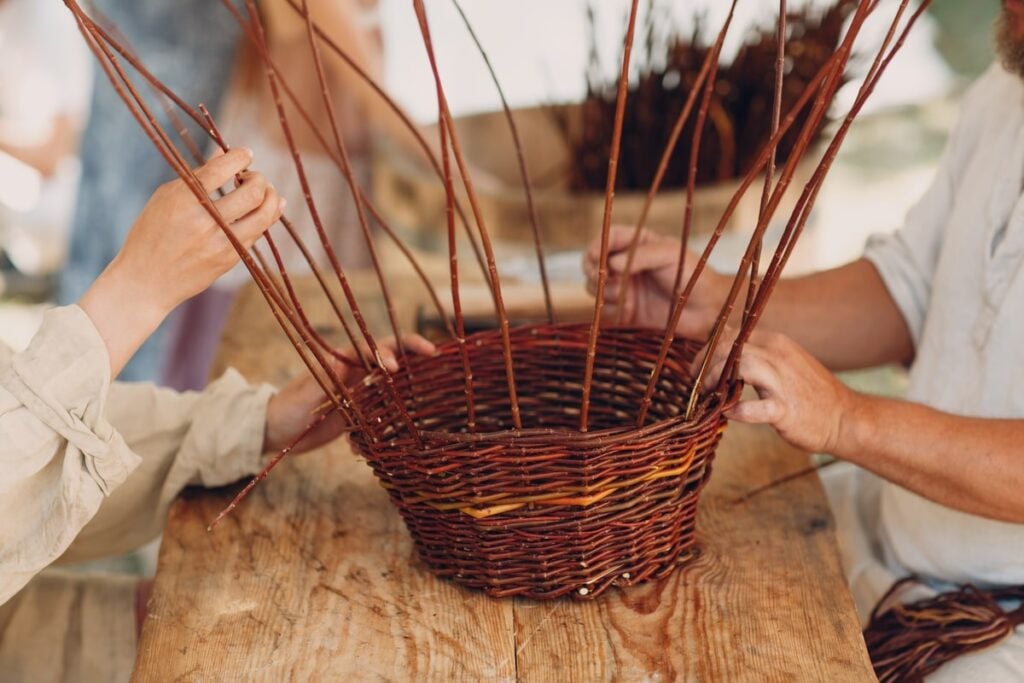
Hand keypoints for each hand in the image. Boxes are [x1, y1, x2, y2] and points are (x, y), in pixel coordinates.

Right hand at [80, 148, 284, 374]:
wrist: (146, 281)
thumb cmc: (152, 234)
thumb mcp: (165, 199)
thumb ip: (197, 177)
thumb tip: (224, 153)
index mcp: (183, 200)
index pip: (221, 169)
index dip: (240, 157)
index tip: (246, 154)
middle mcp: (205, 221)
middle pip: (252, 191)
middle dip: (259, 178)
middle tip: (253, 177)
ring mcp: (221, 242)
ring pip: (264, 214)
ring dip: (271, 197)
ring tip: (266, 192)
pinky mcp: (230, 259)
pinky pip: (258, 233)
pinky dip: (266, 217)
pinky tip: (265, 210)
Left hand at [263, 334, 436, 454]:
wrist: (274, 432)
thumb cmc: (285, 409)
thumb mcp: (302, 396)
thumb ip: (323, 379)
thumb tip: (339, 357)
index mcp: (344, 362)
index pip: (375, 347)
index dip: (390, 352)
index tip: (395, 368)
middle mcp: (357, 374)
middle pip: (393, 359)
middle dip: (414, 356)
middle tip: (436, 356)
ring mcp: (360, 394)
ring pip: (392, 390)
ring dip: (403, 401)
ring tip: (414, 414)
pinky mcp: (360, 415)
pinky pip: (380, 418)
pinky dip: (379, 432)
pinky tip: (359, 447)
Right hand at [583, 226, 725, 338]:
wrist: (707, 310)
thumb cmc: (693, 275)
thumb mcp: (670, 255)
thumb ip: (641, 255)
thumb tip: (611, 264)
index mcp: (637, 243)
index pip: (607, 238)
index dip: (596, 246)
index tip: (596, 256)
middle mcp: (626, 265)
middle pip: (592, 263)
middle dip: (593, 271)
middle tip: (605, 279)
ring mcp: (625, 288)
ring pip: (595, 288)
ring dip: (604, 291)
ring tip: (625, 296)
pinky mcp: (626, 311)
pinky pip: (605, 310)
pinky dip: (612, 310)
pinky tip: (630, 310)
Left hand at [703, 330, 857, 453]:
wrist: (845, 418)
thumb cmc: (807, 394)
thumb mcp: (783, 364)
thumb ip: (756, 357)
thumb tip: (720, 360)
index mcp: (776, 343)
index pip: (731, 335)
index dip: (708, 350)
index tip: (699, 369)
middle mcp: (779, 356)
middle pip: (730, 347)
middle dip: (706, 364)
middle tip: (697, 383)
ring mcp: (783, 382)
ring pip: (741, 366)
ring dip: (716, 380)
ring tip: (708, 395)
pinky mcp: (786, 410)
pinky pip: (755, 407)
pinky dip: (738, 411)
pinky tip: (728, 414)